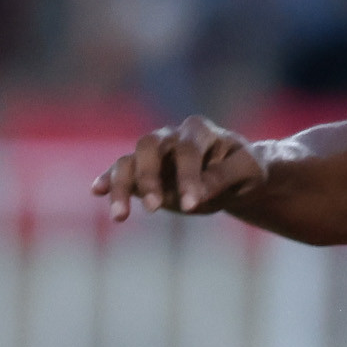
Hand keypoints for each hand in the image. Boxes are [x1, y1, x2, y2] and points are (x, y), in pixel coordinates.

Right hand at [95, 118, 267, 222]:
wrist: (235, 175)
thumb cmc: (244, 169)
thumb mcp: (249, 171)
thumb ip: (226, 176)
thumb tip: (197, 192)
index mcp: (199, 130)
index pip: (188, 151)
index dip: (188, 177)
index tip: (192, 204)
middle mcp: (171, 137)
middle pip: (148, 146)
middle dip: (149, 177)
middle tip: (154, 208)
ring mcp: (154, 154)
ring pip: (129, 160)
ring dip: (121, 186)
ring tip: (120, 217)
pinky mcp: (142, 172)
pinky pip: (119, 172)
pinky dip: (108, 181)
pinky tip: (97, 191)